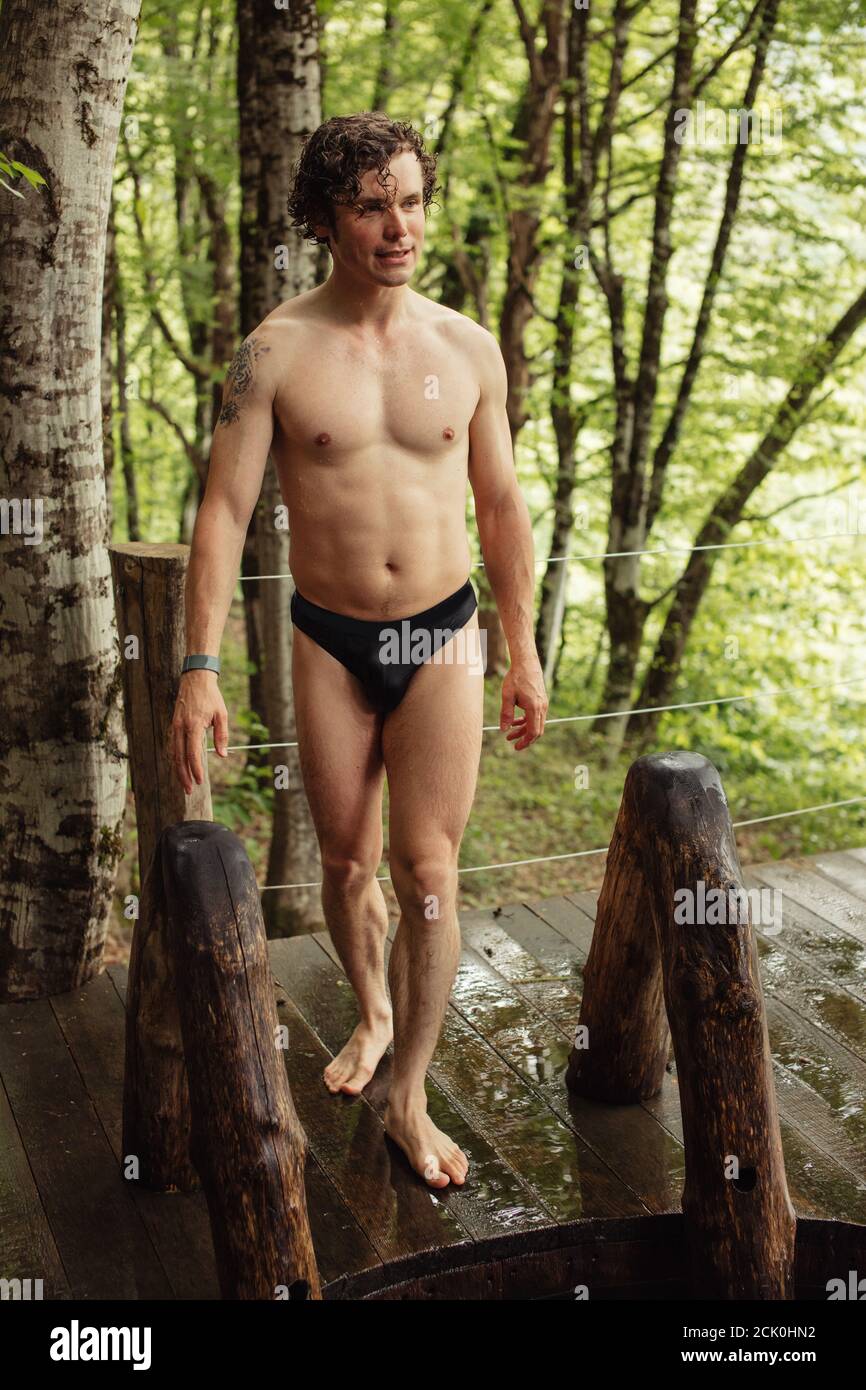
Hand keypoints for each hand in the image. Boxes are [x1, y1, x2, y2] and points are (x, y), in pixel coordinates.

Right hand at [170, 670, 228, 793]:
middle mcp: (181, 727)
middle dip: (184, 775)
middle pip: (179, 757)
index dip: (195, 769)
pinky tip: (180, 767)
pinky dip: (176, 758)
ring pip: (174, 753)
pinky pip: (173, 745)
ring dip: (178, 769)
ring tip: (184, 783)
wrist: (195, 679)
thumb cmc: (211, 696)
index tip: (199, 781)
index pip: (192, 753)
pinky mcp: (174, 724)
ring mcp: (175, 726)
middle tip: (189, 790)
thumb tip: (222, 755)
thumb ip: (222, 736)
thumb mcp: (221, 715)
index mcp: (193, 725)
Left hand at [500, 658, 547, 749]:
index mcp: (534, 708)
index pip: (533, 732)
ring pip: (536, 723)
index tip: (516, 747)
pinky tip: (515, 722)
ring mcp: (543, 704)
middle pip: (536, 730)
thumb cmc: (516, 677)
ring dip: (524, 730)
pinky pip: (535, 716)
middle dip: (525, 739)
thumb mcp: (507, 696)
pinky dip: (526, 721)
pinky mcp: (541, 700)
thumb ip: (506, 714)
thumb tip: (504, 730)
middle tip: (512, 744)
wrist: (526, 663)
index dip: (525, 742)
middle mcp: (542, 707)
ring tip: (510, 734)